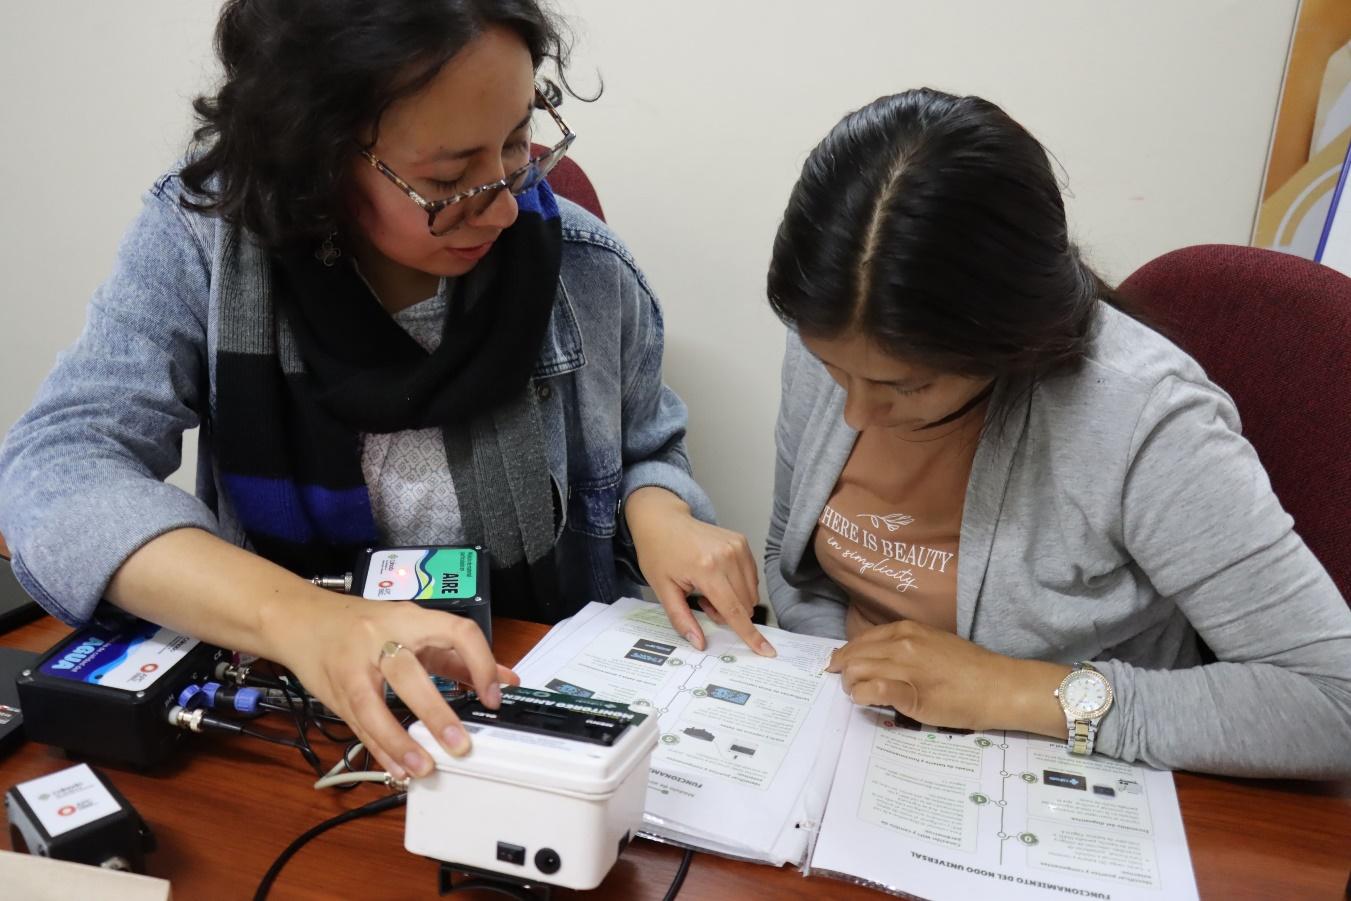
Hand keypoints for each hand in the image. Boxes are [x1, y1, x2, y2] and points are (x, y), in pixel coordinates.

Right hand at [276, 595, 519, 780]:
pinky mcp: (335, 691)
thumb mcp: (413, 629)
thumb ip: (456, 655)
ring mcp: (353, 666)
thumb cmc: (365, 624)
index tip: (494, 696)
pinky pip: (358, 725)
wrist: (300, 618)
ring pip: (375, 706)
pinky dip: (380, 750)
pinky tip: (398, 768)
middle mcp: (379, 638)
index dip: (480, 663)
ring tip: (425, 768)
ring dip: (400, 742)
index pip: (456, 632)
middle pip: (408, 673)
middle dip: (436, 712)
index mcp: (409, 618)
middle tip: (459, 744)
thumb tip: (504, 679)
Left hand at [624, 486, 775, 656]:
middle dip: (727, 614)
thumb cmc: (659, 553)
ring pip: (751, 593)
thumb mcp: (663, 590)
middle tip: (702, 602)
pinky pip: (751, 577)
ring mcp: (737, 546)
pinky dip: (737, 586)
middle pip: (745, 604)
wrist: (662, 521)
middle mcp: (727, 556)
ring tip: (708, 588)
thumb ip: (682, 619)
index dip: (750, 634)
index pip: (734, 610)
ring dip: (734, 600)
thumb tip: (699, 643)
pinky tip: (717, 578)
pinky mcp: (742, 542)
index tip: (766, 651)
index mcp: (707, 568)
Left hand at [826, 619, 1068, 734]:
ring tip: (857, 694)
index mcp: (906, 629)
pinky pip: (870, 690)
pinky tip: (865, 701)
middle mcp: (902, 643)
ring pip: (856, 670)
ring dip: (850, 685)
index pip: (860, 640)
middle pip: (853, 655)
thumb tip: (879, 657)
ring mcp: (905, 667)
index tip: (840, 665)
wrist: (998, 686)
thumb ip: (905, 647)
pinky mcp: (909, 693)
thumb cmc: (970, 669)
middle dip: (843, 671)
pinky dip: (860, 696)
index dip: (845, 655)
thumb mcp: (933, 644)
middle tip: (846, 684)